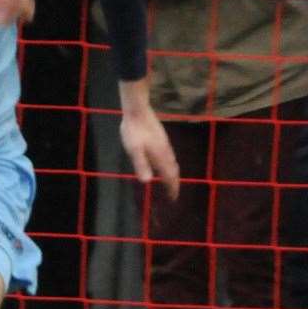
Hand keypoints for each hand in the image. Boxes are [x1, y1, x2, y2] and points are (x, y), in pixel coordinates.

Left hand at [117, 79, 179, 199]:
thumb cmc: (133, 131)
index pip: (169, 176)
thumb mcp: (134, 150)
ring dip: (173, 174)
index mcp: (159, 156)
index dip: (172, 188)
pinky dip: (171, 164)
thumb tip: (147, 182)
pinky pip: (171, 156)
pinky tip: (166, 162)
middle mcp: (165, 151)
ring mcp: (165, 144)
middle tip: (173, 193)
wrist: (138, 110)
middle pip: (174, 170)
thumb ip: (141, 165)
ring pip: (173, 162)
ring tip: (171, 181)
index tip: (173, 198)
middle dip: (174, 183)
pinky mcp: (163, 138)